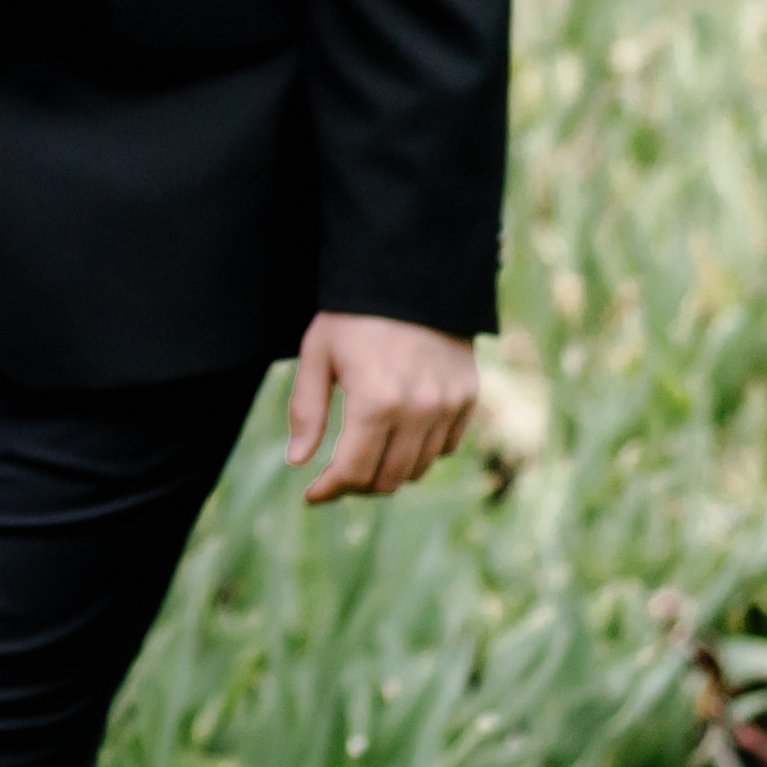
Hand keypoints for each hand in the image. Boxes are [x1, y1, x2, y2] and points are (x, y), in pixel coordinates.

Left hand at [288, 313, 480, 503]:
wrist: (411, 272)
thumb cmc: (354, 314)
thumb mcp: (318, 354)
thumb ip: (307, 411)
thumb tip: (298, 462)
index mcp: (376, 402)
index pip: (353, 472)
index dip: (328, 490)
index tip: (311, 494)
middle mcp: (418, 410)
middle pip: (387, 479)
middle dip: (356, 486)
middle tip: (336, 476)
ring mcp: (448, 405)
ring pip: (418, 468)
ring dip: (389, 472)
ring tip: (366, 456)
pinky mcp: (468, 396)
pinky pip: (446, 446)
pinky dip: (422, 452)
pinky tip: (399, 437)